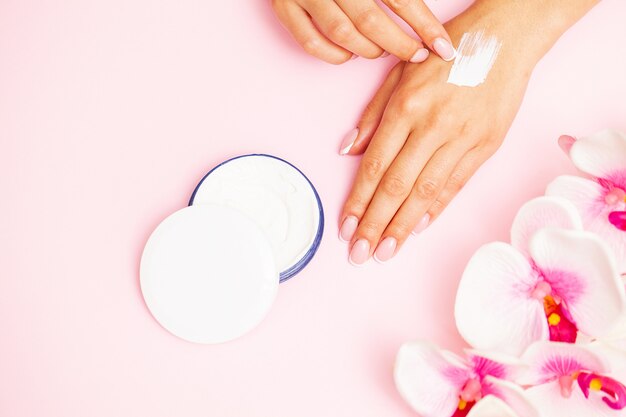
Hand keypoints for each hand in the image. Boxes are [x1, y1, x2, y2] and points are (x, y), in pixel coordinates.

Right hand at [271, 0, 454, 63]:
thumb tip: (426, 20)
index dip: (425, 26)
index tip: (443, 48)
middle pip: (371, 21)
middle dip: (399, 45)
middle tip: (415, 55)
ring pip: (343, 35)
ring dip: (368, 50)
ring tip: (381, 51)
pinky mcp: (284, 8)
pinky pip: (311, 43)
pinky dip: (334, 55)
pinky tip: (349, 53)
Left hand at [338, 2, 543, 264]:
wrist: (505, 39)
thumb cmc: (446, 54)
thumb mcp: (399, 73)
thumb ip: (372, 115)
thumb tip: (348, 151)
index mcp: (406, 107)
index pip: (375, 166)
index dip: (358, 201)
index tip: (346, 227)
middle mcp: (433, 126)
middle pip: (397, 186)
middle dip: (375, 224)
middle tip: (359, 254)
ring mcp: (462, 138)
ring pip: (426, 192)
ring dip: (403, 226)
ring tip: (385, 251)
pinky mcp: (486, 145)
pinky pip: (456, 184)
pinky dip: (436, 208)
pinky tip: (418, 229)